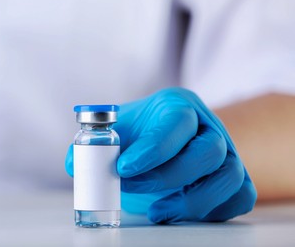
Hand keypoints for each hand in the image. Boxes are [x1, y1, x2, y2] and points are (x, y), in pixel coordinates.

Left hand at [65, 88, 256, 223]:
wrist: (170, 142)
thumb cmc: (142, 134)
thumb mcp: (117, 131)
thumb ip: (93, 146)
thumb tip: (77, 164)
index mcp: (179, 107)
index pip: (178, 123)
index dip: (154, 148)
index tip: (123, 168)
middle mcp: (208, 127)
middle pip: (208, 152)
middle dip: (167, 177)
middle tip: (130, 187)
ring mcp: (227, 153)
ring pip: (228, 178)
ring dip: (190, 202)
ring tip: (157, 211)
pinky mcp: (236, 178)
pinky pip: (240, 197)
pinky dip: (214, 210)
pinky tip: (182, 211)